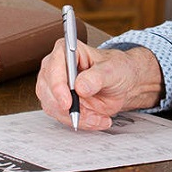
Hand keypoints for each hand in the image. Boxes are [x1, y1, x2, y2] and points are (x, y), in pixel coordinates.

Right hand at [36, 40, 163, 130]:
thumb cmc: (118, 70)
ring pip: (52, 106)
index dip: (57, 85)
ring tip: (98, 117)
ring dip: (75, 116)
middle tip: (89, 115)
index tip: (67, 102)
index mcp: (69, 50)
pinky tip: (96, 119)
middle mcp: (58, 67)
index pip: (54, 66)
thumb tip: (80, 86)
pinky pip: (61, 116)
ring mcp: (55, 85)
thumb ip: (98, 76)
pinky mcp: (58, 101)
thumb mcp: (113, 70)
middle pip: (47, 89)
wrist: (123, 85)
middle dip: (67, 108)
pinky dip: (79, 121)